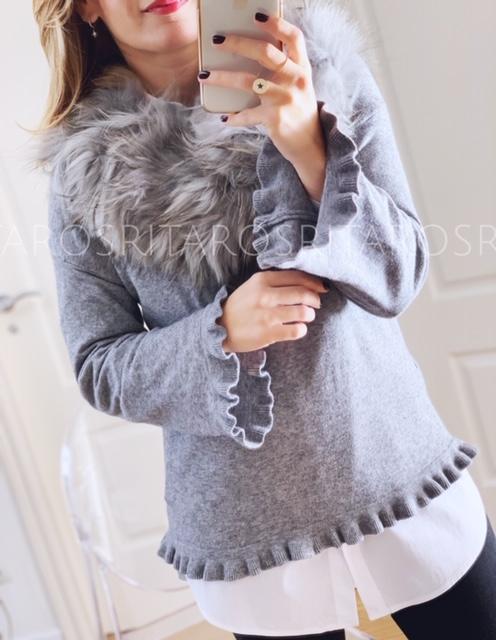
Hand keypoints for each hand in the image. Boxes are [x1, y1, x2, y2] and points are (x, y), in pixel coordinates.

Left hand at [197, 11, 326, 170]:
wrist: (310, 144)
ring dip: (222, 77)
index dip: (276, 23)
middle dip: (237, 43)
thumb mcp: (298, 85)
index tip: (256, 15)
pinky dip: (234, 117)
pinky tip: (225, 118)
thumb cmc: (297, 111)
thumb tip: (250, 51)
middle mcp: (296, 80)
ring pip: (248, 81)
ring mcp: (285, 99)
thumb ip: (284, 68)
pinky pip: (248, 115)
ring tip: (204, 75)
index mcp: (302, 68)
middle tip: (217, 41)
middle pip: (265, 52)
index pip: (294, 37)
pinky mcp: (275, 119)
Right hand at [217, 269, 328, 352]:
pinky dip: (301, 329)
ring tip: (307, 316)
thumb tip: (307, 283)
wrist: (219, 327)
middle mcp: (265, 295)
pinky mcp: (268, 333)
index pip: (297, 276)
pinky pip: (296, 330)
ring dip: (310, 314)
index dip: (314, 282)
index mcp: (262, 280)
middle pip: (303, 293)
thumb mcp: (253, 286)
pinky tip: (298, 328)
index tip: (321, 288)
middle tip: (316, 303)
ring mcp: (266, 315)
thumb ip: (276, 282)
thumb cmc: (241, 306)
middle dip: (315, 299)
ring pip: (303, 312)